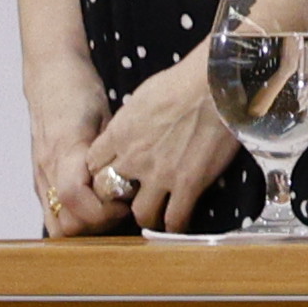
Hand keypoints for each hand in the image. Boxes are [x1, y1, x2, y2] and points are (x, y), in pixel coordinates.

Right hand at [25, 65, 124, 235]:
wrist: (49, 77)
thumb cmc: (79, 91)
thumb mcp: (104, 115)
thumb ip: (112, 149)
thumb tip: (135, 179)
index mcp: (65, 151)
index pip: (75, 197)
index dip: (104, 210)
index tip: (128, 201)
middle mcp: (48, 170)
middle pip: (67, 224)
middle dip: (99, 226)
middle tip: (124, 209)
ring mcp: (41, 178)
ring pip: (58, 227)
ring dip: (87, 228)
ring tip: (111, 211)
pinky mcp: (41, 181)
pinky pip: (54, 215)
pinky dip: (76, 220)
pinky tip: (96, 205)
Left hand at [84, 51, 245, 233]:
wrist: (213, 84)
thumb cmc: (182, 81)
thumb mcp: (141, 97)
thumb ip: (130, 122)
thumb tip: (134, 130)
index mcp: (118, 135)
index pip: (94, 166)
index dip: (103, 172)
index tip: (115, 172)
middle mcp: (133, 159)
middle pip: (110, 194)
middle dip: (119, 198)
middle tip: (134, 196)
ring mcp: (160, 175)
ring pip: (141, 215)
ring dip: (148, 216)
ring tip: (158, 215)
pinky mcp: (188, 184)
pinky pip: (175, 219)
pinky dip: (176, 225)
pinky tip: (180, 222)